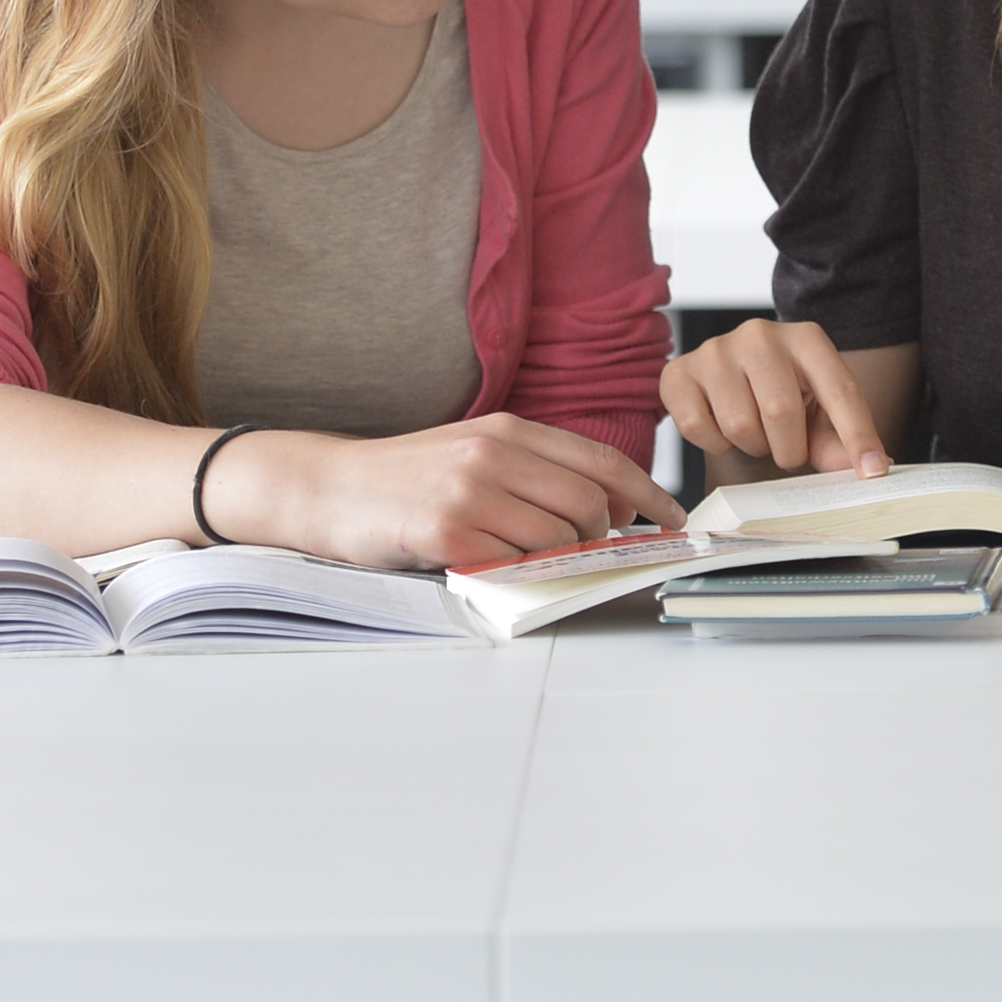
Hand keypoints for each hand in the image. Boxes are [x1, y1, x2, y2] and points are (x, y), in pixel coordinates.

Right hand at [212, 413, 683, 570]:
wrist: (329, 488)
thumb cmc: (407, 479)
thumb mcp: (474, 452)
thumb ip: (534, 470)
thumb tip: (606, 507)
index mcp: (509, 430)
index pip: (603, 460)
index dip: (648, 494)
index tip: (673, 521)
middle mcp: (495, 453)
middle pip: (592, 501)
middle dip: (599, 535)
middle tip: (580, 548)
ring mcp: (471, 491)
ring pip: (559, 536)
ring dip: (553, 557)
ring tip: (515, 551)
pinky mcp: (447, 531)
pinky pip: (514, 562)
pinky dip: (512, 570)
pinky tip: (482, 560)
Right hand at [658, 319, 892, 478]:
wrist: (731, 376)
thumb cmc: (782, 395)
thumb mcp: (818, 415)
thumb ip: (841, 440)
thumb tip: (870, 465)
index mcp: (806, 339)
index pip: (840, 390)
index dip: (858, 435)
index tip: (873, 471)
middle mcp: (760, 335)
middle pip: (781, 411)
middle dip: (788, 448)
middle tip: (785, 448)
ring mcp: (716, 349)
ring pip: (739, 423)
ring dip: (751, 445)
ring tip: (753, 431)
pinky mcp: (679, 371)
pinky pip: (698, 428)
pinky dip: (714, 443)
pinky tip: (721, 425)